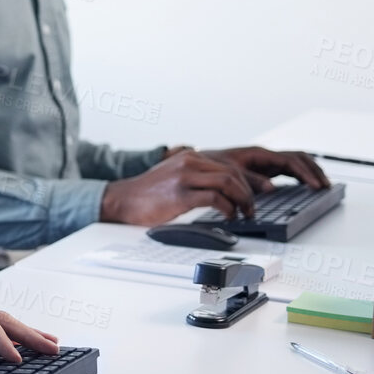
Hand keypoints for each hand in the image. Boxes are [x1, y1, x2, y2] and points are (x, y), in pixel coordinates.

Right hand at [101, 150, 256, 224]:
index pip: (228, 165)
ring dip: (242, 200)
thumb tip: (222, 187)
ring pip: (228, 183)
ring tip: (243, 213)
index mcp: (189, 157)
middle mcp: (188, 162)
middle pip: (232, 173)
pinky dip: (227, 209)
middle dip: (248, 193)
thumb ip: (195, 174)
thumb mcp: (174, 174)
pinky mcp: (180, 195)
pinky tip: (227, 216)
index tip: (250, 196)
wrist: (122, 200)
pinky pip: (215, 198)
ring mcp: (184, 177)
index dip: (246, 182)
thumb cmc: (148, 193)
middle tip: (250, 208)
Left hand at [197, 146, 330, 191]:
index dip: (305, 173)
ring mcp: (265, 163)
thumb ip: (250, 180)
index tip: (316, 185)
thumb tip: (271, 188)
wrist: (198, 164)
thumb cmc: (211, 166)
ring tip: (322, 186)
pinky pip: (288, 171)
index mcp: (258, 154)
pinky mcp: (263, 171)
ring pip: (295, 164)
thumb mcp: (230, 173)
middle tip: (326, 186)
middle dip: (314, 171)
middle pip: (298, 159)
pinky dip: (300, 177)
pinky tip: (307, 187)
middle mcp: (265, 156)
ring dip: (310, 173)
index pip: (290, 161)